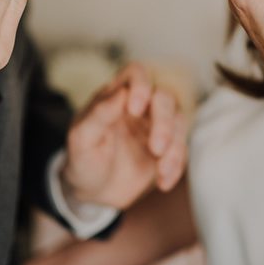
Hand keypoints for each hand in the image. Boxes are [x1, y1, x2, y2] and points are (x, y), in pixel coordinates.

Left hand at [61, 64, 187, 208]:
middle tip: (156, 148)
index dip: (141, 84)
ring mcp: (156, 125)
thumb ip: (98, 115)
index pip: (136, 73)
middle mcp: (140, 105)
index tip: (135, 110)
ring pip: (179, 120)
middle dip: (164, 122)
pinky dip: (177, 165)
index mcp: (116, 96)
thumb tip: (121, 93)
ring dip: (175, 146)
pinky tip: (163, 182)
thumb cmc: (83, 159)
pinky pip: (182, 148)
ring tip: (161, 171)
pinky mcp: (167, 147)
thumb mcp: (81, 139)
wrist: (94, 191)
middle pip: (164, 97)